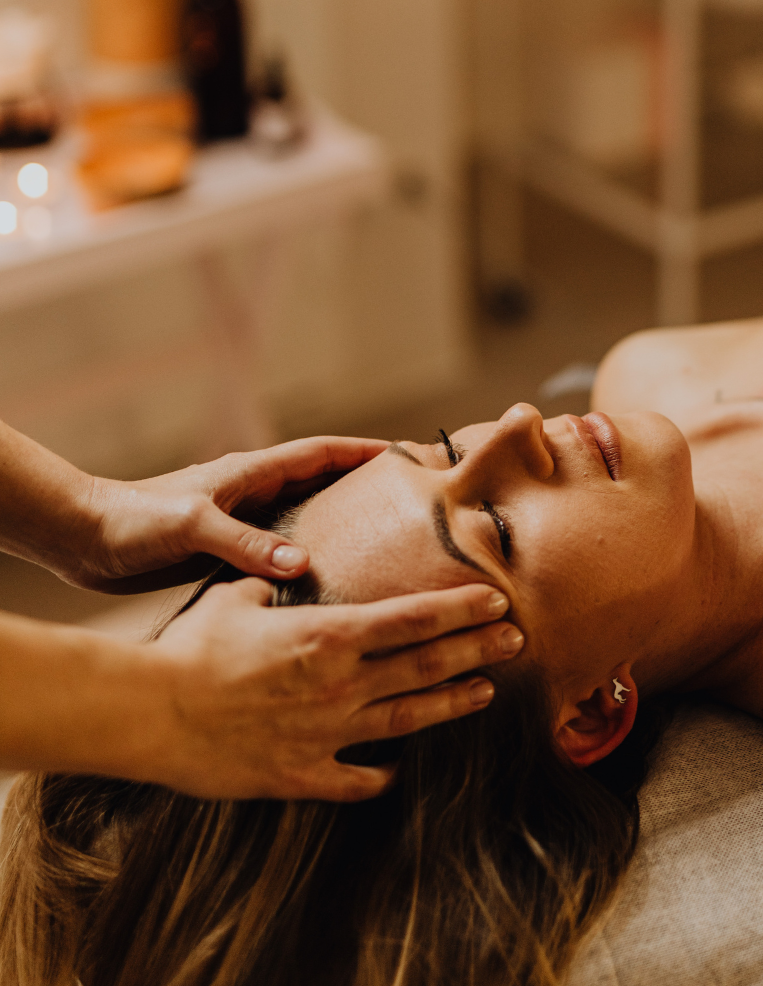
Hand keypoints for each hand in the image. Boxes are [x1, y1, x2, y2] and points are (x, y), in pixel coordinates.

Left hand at [71, 437, 387, 592]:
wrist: (83, 539)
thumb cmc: (133, 519)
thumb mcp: (193, 525)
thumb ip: (246, 543)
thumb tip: (304, 563)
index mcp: (252, 474)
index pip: (321, 453)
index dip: (364, 451)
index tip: (405, 455)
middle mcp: (255, 494)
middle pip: (323, 484)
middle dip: (364, 488)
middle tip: (408, 505)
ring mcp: (243, 522)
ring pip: (306, 519)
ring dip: (340, 525)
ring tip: (383, 547)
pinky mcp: (228, 551)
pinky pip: (282, 551)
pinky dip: (309, 559)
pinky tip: (326, 583)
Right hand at [143, 580, 522, 800]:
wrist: (148, 711)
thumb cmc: (190, 646)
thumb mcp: (239, 596)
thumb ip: (276, 580)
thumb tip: (292, 561)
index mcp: (330, 636)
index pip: (415, 618)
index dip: (462, 610)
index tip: (496, 601)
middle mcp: (341, 684)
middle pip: (427, 665)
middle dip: (477, 650)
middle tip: (516, 640)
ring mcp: (327, 734)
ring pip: (409, 719)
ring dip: (452, 703)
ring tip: (486, 691)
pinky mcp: (302, 774)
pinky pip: (355, 780)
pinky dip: (381, 776)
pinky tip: (398, 772)